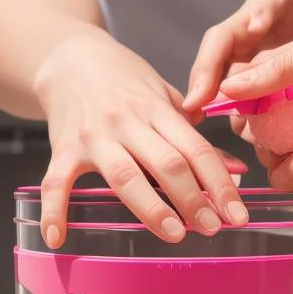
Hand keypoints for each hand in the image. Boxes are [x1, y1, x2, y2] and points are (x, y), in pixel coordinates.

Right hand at [32, 30, 248, 247]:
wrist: (68, 55)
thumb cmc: (124, 82)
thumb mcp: (165, 99)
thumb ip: (195, 137)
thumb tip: (237, 170)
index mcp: (158, 110)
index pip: (197, 149)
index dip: (220, 184)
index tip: (236, 214)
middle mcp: (128, 122)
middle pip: (167, 163)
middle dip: (193, 199)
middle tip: (212, 228)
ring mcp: (94, 136)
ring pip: (125, 175)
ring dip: (152, 208)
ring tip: (175, 234)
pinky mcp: (63, 148)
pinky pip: (56, 182)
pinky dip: (54, 210)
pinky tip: (58, 238)